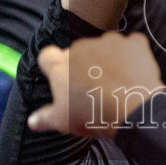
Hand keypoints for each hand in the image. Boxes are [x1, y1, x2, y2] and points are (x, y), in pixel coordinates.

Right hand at [27, 34, 165, 137]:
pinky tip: (133, 70)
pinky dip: (131, 54)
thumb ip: (45, 117)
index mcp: (60, 65)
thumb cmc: (92, 115)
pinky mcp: (132, 44)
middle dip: (82, 65)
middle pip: (76, 52)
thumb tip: (32, 121)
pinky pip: (130, 44)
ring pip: (102, 47)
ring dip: (106, 59)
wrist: (133, 110)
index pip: (47, 56)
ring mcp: (108, 42)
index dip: (51, 66)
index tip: (59, 79)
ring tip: (115, 82)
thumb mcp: (63, 121)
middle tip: (90, 88)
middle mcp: (81, 47)